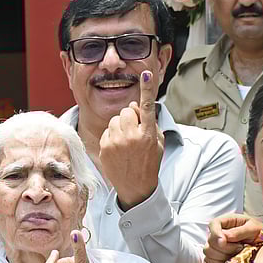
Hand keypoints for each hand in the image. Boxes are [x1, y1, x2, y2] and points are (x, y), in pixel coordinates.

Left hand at [98, 70, 164, 207]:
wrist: (135, 188)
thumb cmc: (148, 163)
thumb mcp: (157, 143)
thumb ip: (149, 122)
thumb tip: (135, 105)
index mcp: (147, 134)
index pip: (147, 107)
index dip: (147, 89)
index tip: (146, 74)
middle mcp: (131, 137)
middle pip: (126, 111)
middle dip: (130, 117)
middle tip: (134, 130)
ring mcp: (116, 143)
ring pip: (114, 120)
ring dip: (120, 126)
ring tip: (126, 142)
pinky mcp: (104, 148)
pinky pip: (106, 131)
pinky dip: (112, 136)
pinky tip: (118, 149)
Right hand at [205, 214, 262, 262]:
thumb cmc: (260, 233)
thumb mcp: (253, 229)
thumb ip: (239, 232)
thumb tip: (225, 237)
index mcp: (228, 222)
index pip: (214, 224)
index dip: (215, 233)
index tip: (223, 241)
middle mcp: (219, 232)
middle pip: (210, 240)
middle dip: (224, 248)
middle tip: (240, 248)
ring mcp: (216, 245)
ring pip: (208, 251)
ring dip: (222, 256)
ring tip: (237, 254)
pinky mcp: (216, 256)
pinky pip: (209, 261)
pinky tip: (229, 262)